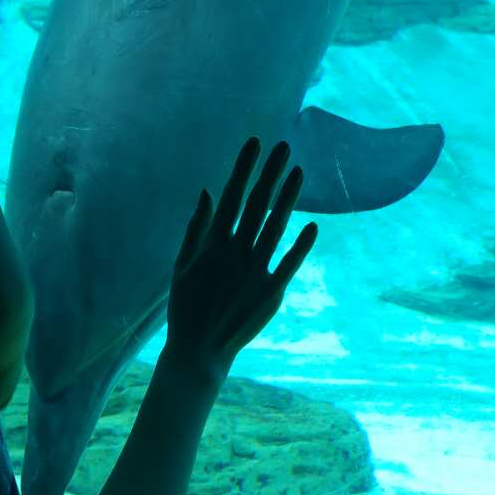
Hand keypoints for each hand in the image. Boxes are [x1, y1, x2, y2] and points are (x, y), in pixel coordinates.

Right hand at [165, 137, 317, 381]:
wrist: (199, 351)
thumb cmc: (187, 307)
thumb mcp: (181, 266)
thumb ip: (195, 228)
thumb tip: (206, 192)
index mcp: (212, 244)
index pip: (231, 196)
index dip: (244, 168)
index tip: (255, 143)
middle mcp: (234, 253)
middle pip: (255, 204)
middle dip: (269, 173)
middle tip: (282, 145)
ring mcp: (254, 272)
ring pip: (274, 226)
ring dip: (287, 198)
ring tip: (299, 171)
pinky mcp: (270, 293)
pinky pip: (289, 264)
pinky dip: (300, 246)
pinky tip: (313, 226)